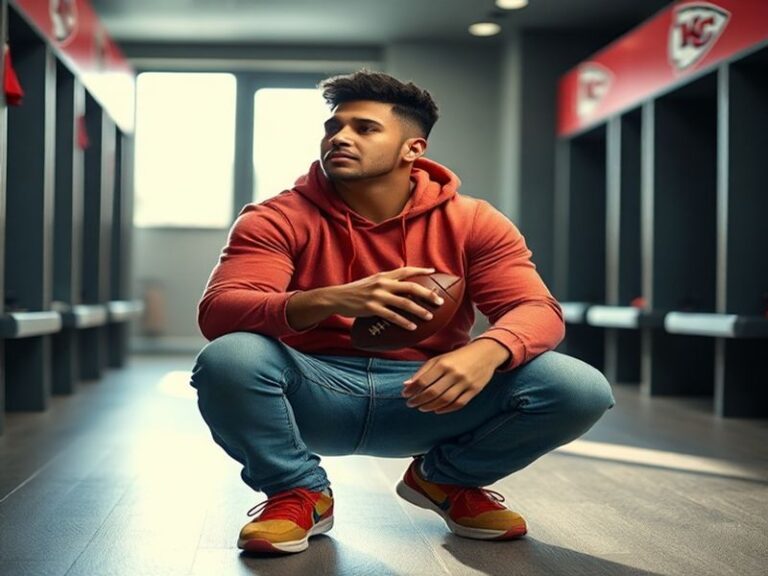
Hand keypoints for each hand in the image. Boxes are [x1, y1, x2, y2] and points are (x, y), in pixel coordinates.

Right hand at [328, 266, 444, 330]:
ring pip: (405, 303)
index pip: (406, 270)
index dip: (420, 270)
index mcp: (384, 276)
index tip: (433, 272)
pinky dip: (404, 322)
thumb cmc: (356, 291)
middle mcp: (383, 284)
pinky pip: (392, 316)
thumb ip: (385, 282)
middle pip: (411, 287)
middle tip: (439, 300)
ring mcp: (378, 296)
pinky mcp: (372, 308)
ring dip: (419, 310)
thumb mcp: (371, 282)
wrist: (337, 297)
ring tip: (429, 316)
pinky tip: (412, 327)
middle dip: (427, 294)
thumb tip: (400, 284)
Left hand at [402, 340, 509, 413]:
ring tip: (422, 408)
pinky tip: (437, 410)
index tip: (405, 394)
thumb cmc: (458, 357)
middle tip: (411, 404)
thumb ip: (423, 371)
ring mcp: (465, 383)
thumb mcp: (439, 359)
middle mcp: (454, 373)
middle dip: (418, 400)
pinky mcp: (474, 390)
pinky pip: (458, 404)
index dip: (411, 390)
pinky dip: (446, 409)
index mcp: (443, 363)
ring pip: (444, 400)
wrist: (485, 353)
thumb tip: (407, 385)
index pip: (423, 380)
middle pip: (432, 392)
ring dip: (430, 406)